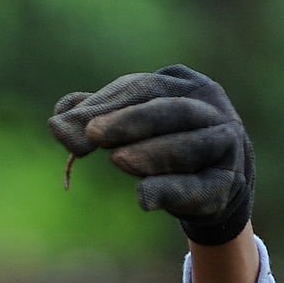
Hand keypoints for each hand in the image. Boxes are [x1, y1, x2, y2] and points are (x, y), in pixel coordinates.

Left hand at [48, 64, 253, 244]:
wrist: (215, 183)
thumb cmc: (164, 143)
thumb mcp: (130, 125)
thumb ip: (95, 117)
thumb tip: (57, 118)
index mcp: (186, 85)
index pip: (143, 87)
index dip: (106, 104)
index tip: (70, 126)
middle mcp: (212, 109)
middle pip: (172, 110)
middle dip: (130, 121)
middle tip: (93, 134)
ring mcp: (226, 146)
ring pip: (191, 146)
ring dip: (152, 153)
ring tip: (117, 160)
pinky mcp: (226, 185)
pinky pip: (198, 188)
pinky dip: (170, 191)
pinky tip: (143, 197)